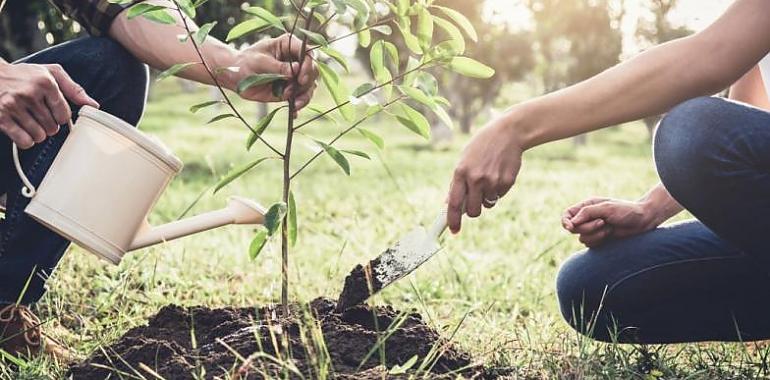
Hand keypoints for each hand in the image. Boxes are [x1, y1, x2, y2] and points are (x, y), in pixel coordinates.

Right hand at [0, 62, 98, 148]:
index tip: (53, 111)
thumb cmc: (24, 75)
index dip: (60, 117)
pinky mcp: (1, 117)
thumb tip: (94, 106)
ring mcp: (13, 106)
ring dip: (37, 133)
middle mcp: (29, 93)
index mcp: (45, 82)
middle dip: (49, 125)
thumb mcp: (51, 73)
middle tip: (39, 115)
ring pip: (39, 136)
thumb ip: (74, 89)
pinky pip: (24, 141)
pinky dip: (26, 140)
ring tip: (30, 121)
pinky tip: (22, 130)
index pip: (64, 114)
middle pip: (53, 127)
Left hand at [230, 34, 317, 110]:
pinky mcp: (291, 89)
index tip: (300, 78)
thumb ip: (278, 67)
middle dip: (307, 81)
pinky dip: (299, 105)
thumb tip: (296, 70)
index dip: (308, 65)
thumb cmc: (245, 62)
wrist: (236, 76)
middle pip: (313, 70)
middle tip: (295, 88)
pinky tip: (294, 112)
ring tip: (295, 103)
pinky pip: (301, 98)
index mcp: (288, 45)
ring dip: (305, 95)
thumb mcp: (260, 61)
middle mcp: (295, 60)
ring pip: (310, 86)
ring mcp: (295, 76)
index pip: (307, 52)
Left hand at [447, 116, 523, 233]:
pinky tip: (499, 174)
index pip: (453, 203)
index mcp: (461, 172)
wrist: (508, 133)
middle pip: (473, 211)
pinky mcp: (507, 182)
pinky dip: (498, 190)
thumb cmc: (482, 146)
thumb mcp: (464, 160)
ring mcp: (492, 181)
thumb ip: (456, 182)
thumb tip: (448, 203)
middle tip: (475, 202)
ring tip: (489, 179)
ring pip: (488, 204)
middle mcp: (476, 178)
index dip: (452, 220)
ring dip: (487, 198)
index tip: (454, 231)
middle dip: (473, 211)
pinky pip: (500, 196)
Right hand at [562, 198, 660, 247]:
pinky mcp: (599, 239)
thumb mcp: (606, 208)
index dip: (565, 222)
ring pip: (582, 238)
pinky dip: (599, 241)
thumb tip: (571, 222)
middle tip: (602, 222)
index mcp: (587, 206)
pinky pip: (590, 245)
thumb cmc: (626, 211)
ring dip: (596, 235)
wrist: (643, 221)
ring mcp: (593, 229)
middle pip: (574, 228)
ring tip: (609, 228)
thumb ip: (587, 213)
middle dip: (587, 228)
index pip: (567, 214)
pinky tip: (610, 234)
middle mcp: (587, 218)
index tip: (570, 227)